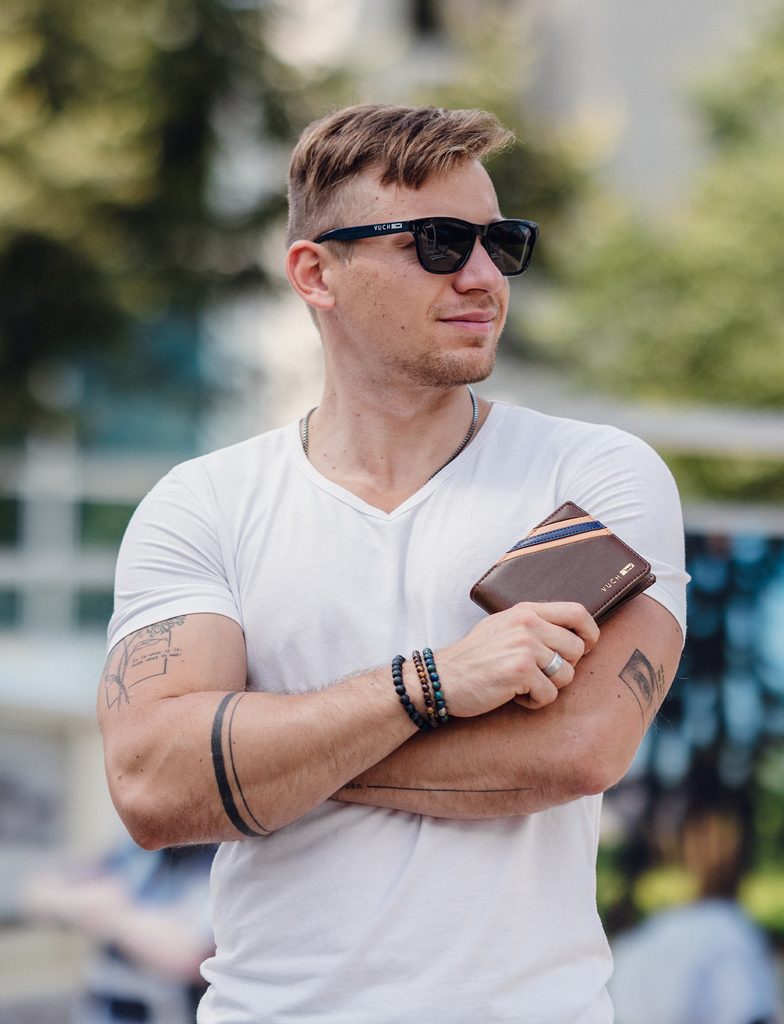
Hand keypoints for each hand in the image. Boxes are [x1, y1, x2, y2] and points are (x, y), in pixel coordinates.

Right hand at [435, 602, 598, 716]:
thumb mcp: (502, 628)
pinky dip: (534, 703)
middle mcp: (527, 623)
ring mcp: (524, 646)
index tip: (584, 648)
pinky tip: (512, 696)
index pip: (578, 612)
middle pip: (577, 649)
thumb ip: (533, 625)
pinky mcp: (520, 670)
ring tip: (522, 686)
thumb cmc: (473, 659)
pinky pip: (549, 695)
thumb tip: (572, 635)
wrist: (440, 679)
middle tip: (537, 676)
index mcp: (526, 611)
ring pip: (566, 674)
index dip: (590, 633)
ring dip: (548, 688)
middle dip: (563, 669)